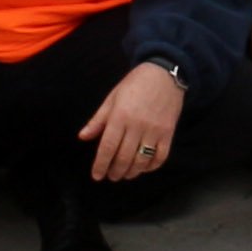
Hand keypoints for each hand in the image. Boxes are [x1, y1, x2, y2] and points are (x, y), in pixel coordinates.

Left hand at [83, 60, 186, 184]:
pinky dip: (151, 167)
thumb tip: (83, 137)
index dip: (101, 164)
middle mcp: (137, 125)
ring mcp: (154, 130)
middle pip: (124, 157)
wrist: (165, 74)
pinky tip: (144, 168)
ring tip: (125, 175)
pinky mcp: (168, 132)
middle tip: (111, 177)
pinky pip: (160, 157)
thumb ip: (98, 119)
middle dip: (115, 172)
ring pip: (141, 160)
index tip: (97, 176)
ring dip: (132, 172)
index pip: (108, 147)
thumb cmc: (135, 84)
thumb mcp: (112, 98)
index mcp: (120, 116)